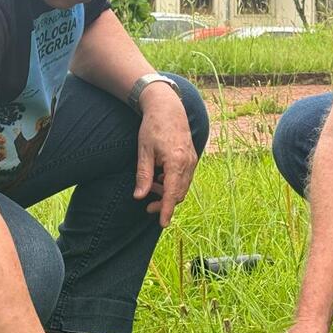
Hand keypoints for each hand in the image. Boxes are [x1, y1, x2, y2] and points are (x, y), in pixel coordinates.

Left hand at [134, 82, 196, 226]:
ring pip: (183, 186)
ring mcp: (192, 160)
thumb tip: (139, 196)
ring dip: (169, 193)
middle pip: (179, 193)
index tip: (163, 224)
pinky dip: (173, 183)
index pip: (173, 193)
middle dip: (165, 203)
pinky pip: (184, 177)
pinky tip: (160, 179)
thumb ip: (143, 175)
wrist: (168, 108)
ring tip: (152, 189)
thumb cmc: (153, 127)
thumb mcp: (143, 151)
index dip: (167, 210)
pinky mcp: (192, 158)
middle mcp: (188, 162)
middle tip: (148, 207)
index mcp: (176, 161)